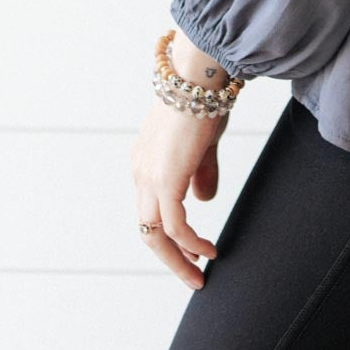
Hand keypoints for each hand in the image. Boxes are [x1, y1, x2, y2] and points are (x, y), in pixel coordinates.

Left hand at [130, 96, 228, 289]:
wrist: (199, 74)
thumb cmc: (203, 98)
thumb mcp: (203, 141)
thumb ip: (201, 172)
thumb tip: (203, 202)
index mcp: (145, 160)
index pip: (151, 208)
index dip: (169, 233)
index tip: (190, 249)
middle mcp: (141, 172)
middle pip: (148, 228)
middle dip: (170, 256)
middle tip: (192, 274)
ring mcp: (150, 177)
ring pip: (156, 234)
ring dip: (179, 258)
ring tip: (200, 272)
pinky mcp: (166, 181)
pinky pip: (176, 226)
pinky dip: (191, 243)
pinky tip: (208, 250)